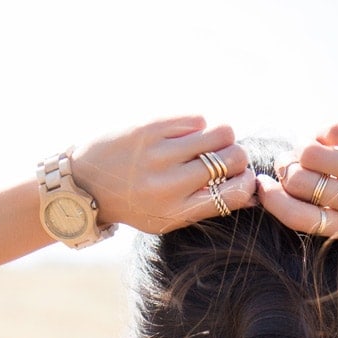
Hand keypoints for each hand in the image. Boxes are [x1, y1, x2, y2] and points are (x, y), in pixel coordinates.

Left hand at [71, 116, 255, 233]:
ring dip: (221, 138)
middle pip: (234, 158)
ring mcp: (159, 153)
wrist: (85, 186)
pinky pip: (197, 119)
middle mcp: (170, 184)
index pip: (235, 193)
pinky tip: (182, 136)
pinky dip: (196, 127)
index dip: (247, 183)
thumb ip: (205, 205)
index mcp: (177, 211)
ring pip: (222, 132)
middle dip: (237, 157)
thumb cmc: (135, 204)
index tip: (242, 178)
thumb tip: (252, 191)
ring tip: (207, 145)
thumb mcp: (167, 218)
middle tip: (225, 158)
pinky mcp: (150, 127)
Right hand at [256, 124, 337, 241]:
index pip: (297, 216)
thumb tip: (269, 183)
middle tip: (290, 161)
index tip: (261, 184)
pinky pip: (333, 131)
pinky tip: (332, 138)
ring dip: (303, 146)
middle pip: (300, 181)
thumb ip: (318, 206)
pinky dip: (324, 132)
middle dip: (286, 167)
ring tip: (310, 149)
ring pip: (312, 153)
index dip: (270, 198)